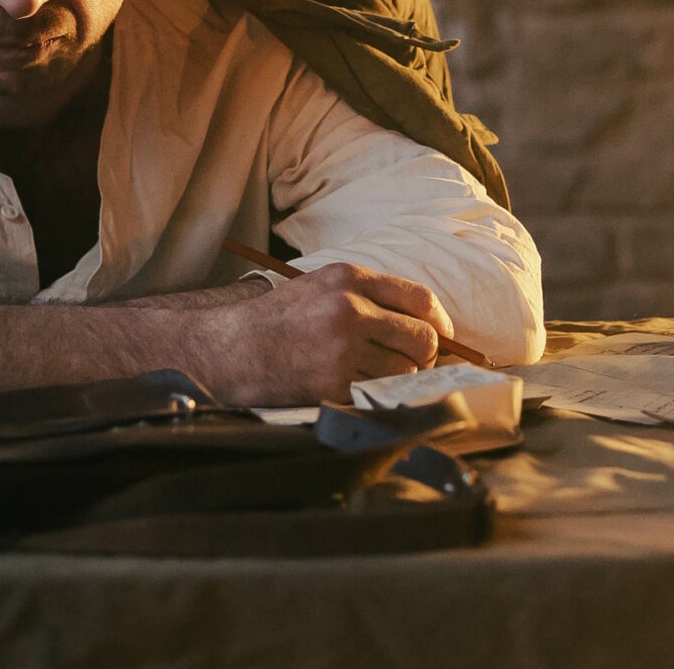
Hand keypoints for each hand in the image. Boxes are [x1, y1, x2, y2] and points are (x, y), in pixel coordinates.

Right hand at [201, 263, 455, 405]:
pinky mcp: (333, 383)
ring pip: (406, 372)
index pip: (420, 299)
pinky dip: (376, 395)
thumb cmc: (278, 319)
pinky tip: (357, 387)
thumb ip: (368, 295)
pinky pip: (379, 394)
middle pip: (423, 339)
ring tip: (376, 375)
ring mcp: (343, 348)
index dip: (440, 322)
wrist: (231, 347)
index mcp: (349, 278)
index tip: (441, 335)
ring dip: (399, 379)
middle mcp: (350, 309)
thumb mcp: (321, 286)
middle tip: (411, 363)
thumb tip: (424, 323)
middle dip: (425, 356)